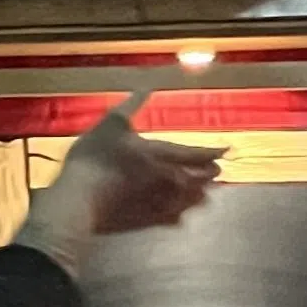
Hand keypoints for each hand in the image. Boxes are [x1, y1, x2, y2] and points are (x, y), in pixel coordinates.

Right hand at [10, 96, 222, 266]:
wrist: (79, 198)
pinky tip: (180, 216)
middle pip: (197, 178)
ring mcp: (159, 202)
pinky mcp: (147, 220)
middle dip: (209, 173)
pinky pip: (173, 219)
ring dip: (199, 194)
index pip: (194, 153)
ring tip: (205, 192)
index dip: (211, 151)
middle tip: (218, 171)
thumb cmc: (94, 156)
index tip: (226, 150)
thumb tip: (147, 86)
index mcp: (160, 153)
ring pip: (189, 200)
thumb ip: (132, 105)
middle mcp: (167, 179)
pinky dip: (181, 214)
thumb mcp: (112, 123)